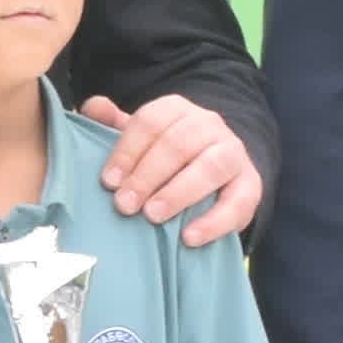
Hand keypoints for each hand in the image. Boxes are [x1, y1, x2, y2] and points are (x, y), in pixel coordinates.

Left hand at [77, 92, 265, 248]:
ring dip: (178, 193)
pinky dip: (213, 222)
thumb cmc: (168, 158)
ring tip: (152, 216)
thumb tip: (92, 106)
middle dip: (147, 175)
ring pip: (210, 167)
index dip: (127, 151)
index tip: (108, 181)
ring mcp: (234, 153)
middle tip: (124, 205)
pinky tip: (188, 237)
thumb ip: (115, 124)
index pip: (151, 121)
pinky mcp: (251, 185)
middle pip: (178, 143)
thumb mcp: (142, 140)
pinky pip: (237, 201)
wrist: (219, 172)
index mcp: (178, 109)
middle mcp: (209, 124)